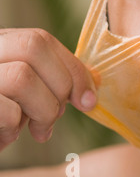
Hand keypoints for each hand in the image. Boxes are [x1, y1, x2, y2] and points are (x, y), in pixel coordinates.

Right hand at [0, 28, 96, 150]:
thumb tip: (93, 85)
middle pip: (34, 46)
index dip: (73, 68)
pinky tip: (7, 136)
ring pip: (22, 76)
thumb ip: (51, 81)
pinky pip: (4, 109)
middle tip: (56, 115)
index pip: (42, 40)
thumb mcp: (25, 93)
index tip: (88, 99)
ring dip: (42, 111)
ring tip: (37, 130)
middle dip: (60, 84)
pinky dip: (13, 128)